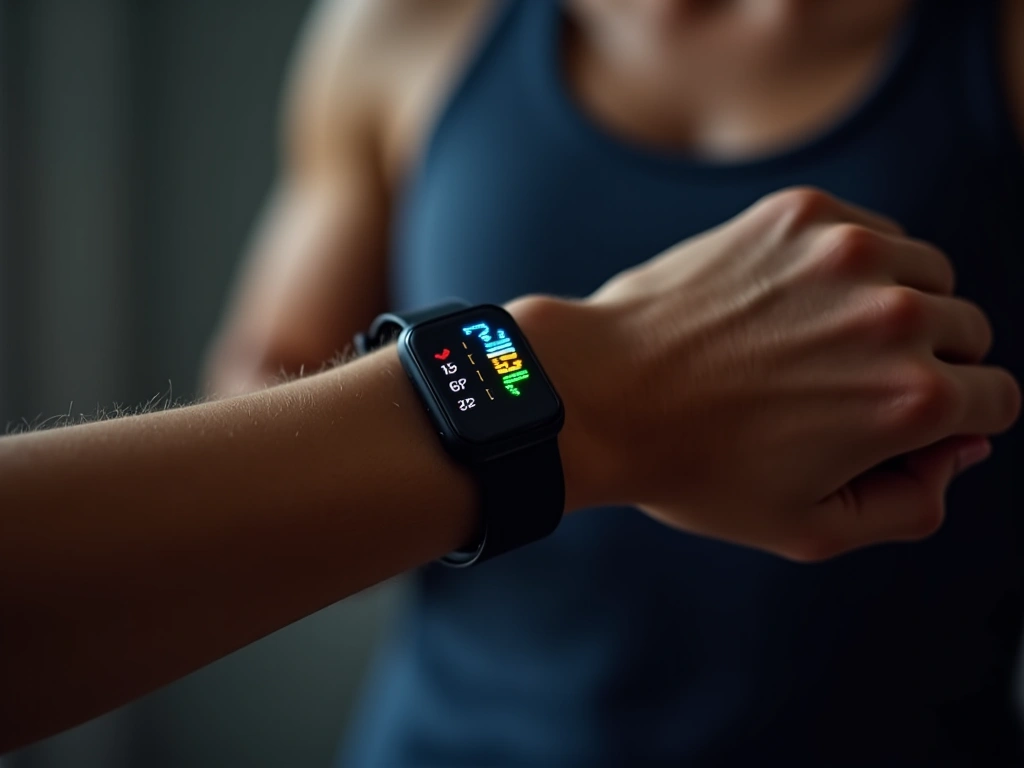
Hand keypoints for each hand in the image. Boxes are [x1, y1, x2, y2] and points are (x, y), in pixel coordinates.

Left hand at [514, 188, 1020, 560]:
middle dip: (929, 364)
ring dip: (898, 306)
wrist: (600, 392)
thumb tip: (960, 452)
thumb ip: (911, 504)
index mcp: (913, 399)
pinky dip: (853, 265)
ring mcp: (847, 253)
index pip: (997, 399)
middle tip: (850, 388)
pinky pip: (873, 231)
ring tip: (821, 342)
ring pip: (928, 275)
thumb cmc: (696, 468)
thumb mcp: (809, 527)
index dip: (958, 421)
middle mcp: (896, 316)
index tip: (908, 424)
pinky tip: (794, 301)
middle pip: (969, 333)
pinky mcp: (801, 214)